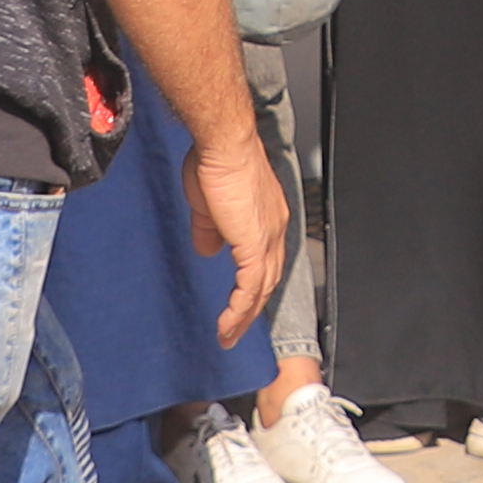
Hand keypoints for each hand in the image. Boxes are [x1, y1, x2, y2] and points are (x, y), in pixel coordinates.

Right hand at [187, 123, 295, 354]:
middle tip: (235, 330)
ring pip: (261, 291)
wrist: (224, 145)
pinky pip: (249, 289)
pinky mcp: (255, 246)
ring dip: (244, 318)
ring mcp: (267, 239)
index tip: (241, 302)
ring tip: (228, 336)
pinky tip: (226, 325)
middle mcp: (274, 231)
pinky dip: (238, 311)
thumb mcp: (208, 204)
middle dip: (251, 309)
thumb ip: (210, 230)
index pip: (265, 261)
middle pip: (268, 281)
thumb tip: (207, 250)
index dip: (254, 284)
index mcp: (267, 218)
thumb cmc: (216, 162)